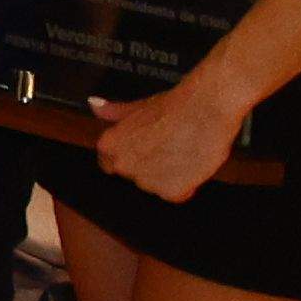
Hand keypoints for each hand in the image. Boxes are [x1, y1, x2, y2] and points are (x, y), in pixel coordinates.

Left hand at [96, 73, 256, 204]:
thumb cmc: (175, 108)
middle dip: (150, 166)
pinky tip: (191, 165)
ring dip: (168, 176)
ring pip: (156, 186)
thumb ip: (113, 112)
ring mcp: (146, 181)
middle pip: (135, 176)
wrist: (205, 110)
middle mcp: (123, 165)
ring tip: (182, 153)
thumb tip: (95, 105)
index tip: (145, 151)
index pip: (110, 164)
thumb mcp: (137, 107)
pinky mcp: (171, 191)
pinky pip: (177, 194)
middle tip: (168, 148)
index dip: (131, 157)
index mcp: (110, 146)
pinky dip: (186, 185)